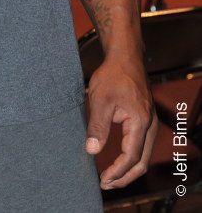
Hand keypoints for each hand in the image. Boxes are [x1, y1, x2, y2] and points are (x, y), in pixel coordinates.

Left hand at [85, 55, 157, 188]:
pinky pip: (141, 146)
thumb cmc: (113, 74)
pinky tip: (118, 161)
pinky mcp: (145, 120)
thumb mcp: (100, 99)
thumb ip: (97, 126)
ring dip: (128, 170)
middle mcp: (149, 124)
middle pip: (141, 162)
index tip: (103, 180)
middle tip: (105, 184)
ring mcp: (149, 122)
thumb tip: (91, 150)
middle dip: (124, 177)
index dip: (117, 171)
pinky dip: (131, 158)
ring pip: (143, 156)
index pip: (131, 156)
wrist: (125, 57)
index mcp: (140, 121)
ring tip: (110, 177)